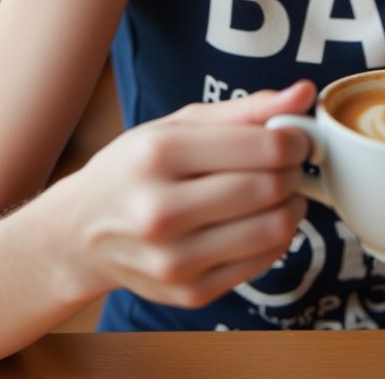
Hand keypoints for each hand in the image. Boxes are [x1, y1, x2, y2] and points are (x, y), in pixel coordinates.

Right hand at [65, 81, 316, 308]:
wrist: (80, 234)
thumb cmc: (135, 168)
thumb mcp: (178, 124)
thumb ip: (245, 109)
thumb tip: (303, 92)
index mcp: (158, 155)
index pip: (263, 148)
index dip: (295, 139)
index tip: (296, 135)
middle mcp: (161, 210)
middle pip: (270, 188)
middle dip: (292, 171)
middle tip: (288, 162)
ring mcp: (174, 259)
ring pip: (274, 229)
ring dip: (292, 205)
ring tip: (278, 190)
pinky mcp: (189, 292)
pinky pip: (263, 262)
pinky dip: (275, 236)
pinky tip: (258, 219)